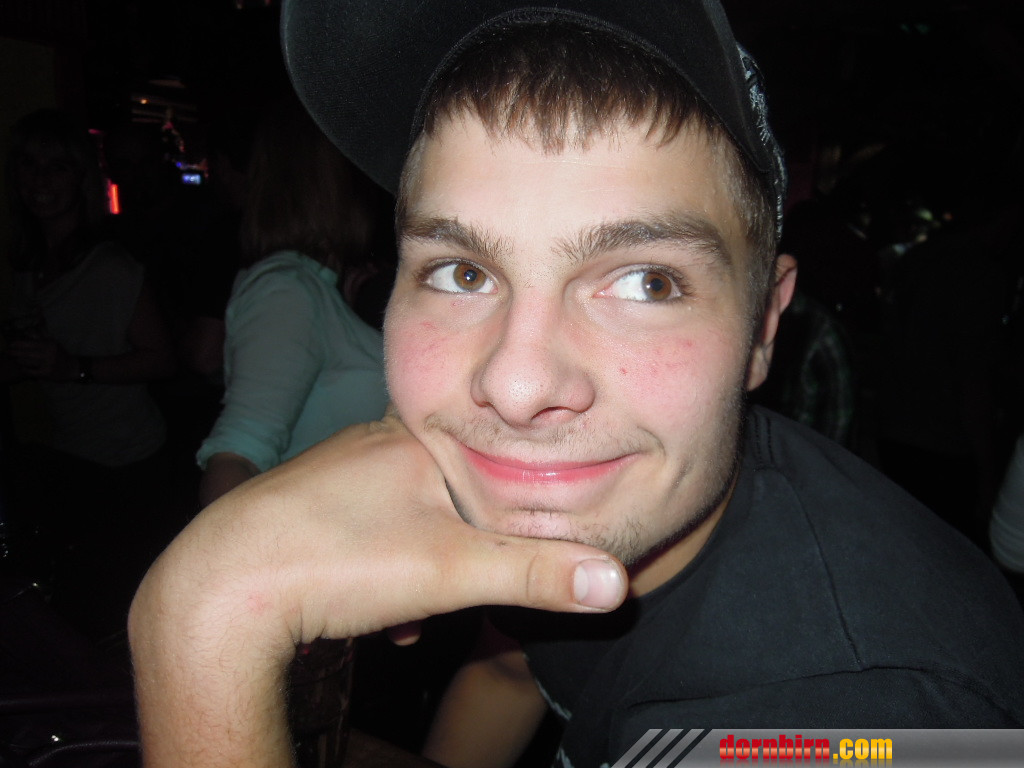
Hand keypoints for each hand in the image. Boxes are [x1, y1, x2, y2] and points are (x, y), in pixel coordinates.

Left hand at [5, 337, 76, 379]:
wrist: (72, 368)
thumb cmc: (61, 354)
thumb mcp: (53, 343)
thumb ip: (41, 336)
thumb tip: (30, 330)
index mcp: (49, 344)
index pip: (29, 343)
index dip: (18, 344)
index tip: (11, 344)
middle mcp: (48, 353)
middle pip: (26, 353)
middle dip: (15, 352)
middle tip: (8, 352)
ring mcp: (47, 364)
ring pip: (28, 362)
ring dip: (19, 360)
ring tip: (15, 359)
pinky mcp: (46, 373)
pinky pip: (31, 371)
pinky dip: (25, 369)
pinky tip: (22, 368)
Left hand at [129, 410, 626, 766]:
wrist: (220, 589)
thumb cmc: (339, 561)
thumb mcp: (453, 571)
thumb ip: (535, 573)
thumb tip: (615, 582)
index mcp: (414, 436)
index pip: (492, 458)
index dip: (507, 511)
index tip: (501, 555)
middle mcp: (371, 440)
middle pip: (448, 496)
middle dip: (458, 554)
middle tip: (450, 596)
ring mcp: (332, 472)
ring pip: (404, 520)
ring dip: (417, 573)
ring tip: (406, 616)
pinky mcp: (301, 507)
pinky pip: (362, 535)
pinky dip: (377, 576)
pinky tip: (370, 618)